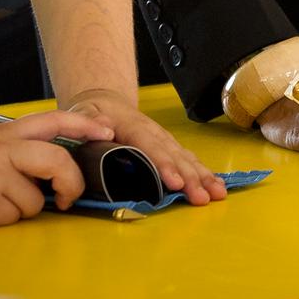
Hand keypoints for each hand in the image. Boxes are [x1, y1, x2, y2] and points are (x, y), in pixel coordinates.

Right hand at [0, 110, 113, 229]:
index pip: (53, 120)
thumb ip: (11, 151)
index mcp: (4, 133)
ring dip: (20, 210)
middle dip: (71, 183)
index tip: (106, 131)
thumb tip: (43, 173)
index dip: (84, 124)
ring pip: (34, 201)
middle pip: (58, 161)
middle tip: (67, 199)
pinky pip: (9, 219)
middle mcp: (3, 149)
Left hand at [65, 88, 225, 204]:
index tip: (175, 182)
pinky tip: (215, 184)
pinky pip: (187, 157)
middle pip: (173, 154)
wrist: (104, 101)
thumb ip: (88, 122)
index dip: (163, 164)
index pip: (148, 145)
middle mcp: (153, 132)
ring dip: (202, 175)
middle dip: (190, 177)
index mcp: (131, 125)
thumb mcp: (81, 114)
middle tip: (202, 198)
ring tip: (217, 193)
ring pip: (185, 156)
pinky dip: (202, 171)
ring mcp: (163, 138)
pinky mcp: (168, 146)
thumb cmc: (90, 115)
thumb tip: (103, 127)